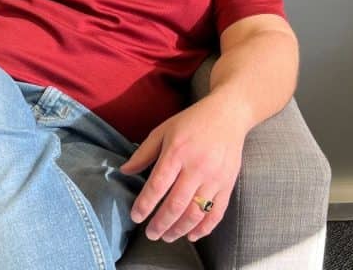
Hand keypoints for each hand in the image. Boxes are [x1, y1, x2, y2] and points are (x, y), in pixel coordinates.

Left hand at [119, 95, 247, 242]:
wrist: (228, 115)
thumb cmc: (192, 122)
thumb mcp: (163, 131)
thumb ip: (144, 153)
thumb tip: (124, 171)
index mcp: (177, 152)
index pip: (158, 185)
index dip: (145, 204)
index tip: (136, 217)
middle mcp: (197, 167)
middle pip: (176, 204)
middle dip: (161, 223)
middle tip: (150, 234)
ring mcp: (215, 177)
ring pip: (196, 212)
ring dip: (180, 229)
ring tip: (167, 236)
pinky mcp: (228, 184)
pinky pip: (217, 212)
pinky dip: (204, 228)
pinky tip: (191, 235)